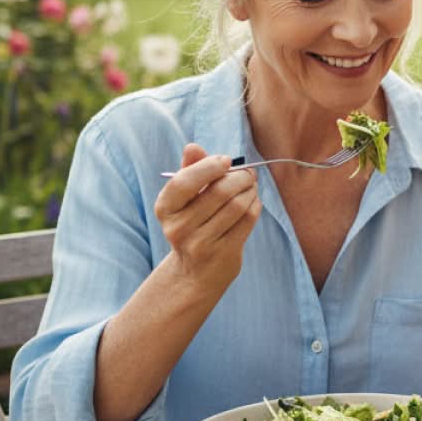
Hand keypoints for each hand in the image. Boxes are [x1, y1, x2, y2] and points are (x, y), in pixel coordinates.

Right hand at [155, 143, 262, 294]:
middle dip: (240, 177)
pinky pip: (247, 220)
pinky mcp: (223, 253)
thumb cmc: (193, 224)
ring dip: (250, 190)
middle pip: (218, 192)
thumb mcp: (185, 200)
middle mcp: (178, 227)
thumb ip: (190, 171)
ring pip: (237, 205)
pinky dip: (255, 205)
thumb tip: (193, 147)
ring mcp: (200, 243)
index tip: (226, 161)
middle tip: (248, 173)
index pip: (183, 182)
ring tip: (251, 187)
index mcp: (165, 208)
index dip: (208, 167)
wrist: (195, 273)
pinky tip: (253, 202)